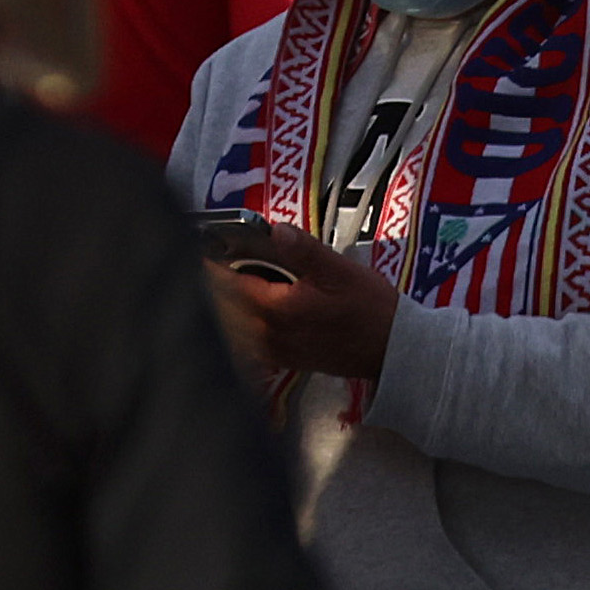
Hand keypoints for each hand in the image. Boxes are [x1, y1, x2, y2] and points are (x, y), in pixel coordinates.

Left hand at [203, 217, 398, 383]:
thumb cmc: (372, 310)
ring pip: (232, 331)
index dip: (207, 268)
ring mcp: (276, 351)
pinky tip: (240, 319)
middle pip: (221, 311)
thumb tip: (277, 230)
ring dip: (222, 311)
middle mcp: (270, 335)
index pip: (226, 286)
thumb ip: (305, 250)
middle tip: (201, 265)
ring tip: (218, 290)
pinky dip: (237, 330)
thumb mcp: (340, 271)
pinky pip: (248, 345)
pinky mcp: (286, 360)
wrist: (395, 350)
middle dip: (211, 288)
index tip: (195, 252)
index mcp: (277, 309)